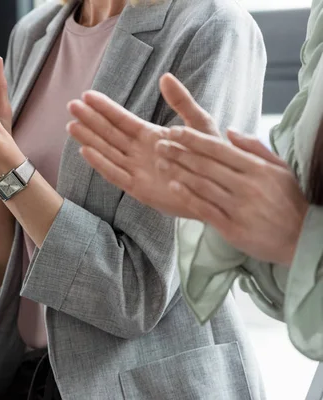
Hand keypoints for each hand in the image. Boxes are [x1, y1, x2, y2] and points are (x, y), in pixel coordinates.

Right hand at [67, 73, 218, 217]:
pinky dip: (101, 163)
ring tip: (71, 125)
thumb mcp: (199, 124)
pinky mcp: (139, 189)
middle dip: (90, 119)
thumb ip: (182, 102)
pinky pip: (115, 174)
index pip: (121, 119)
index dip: (104, 107)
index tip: (86, 95)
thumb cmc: (212, 157)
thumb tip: (165, 76)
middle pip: (109, 133)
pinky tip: (86, 151)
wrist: (221, 190)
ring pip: (107, 151)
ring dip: (90, 138)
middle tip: (71, 105)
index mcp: (150, 135)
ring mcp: (137, 170)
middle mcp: (139, 152)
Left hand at [155, 127, 307, 265]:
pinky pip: (204, 208)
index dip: (193, 139)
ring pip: (201, 185)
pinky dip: (187, 196)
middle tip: (159, 144)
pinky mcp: (231, 227)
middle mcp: (247, 186)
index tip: (174, 131)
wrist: (302, 239)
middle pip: (206, 165)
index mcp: (258, 168)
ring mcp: (238, 207)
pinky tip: (172, 186)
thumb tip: (229, 130)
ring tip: (160, 162)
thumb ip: (254, 148)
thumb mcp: (280, 169)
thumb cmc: (289, 201)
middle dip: (179, 152)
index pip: (219, 148)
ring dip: (177, 172)